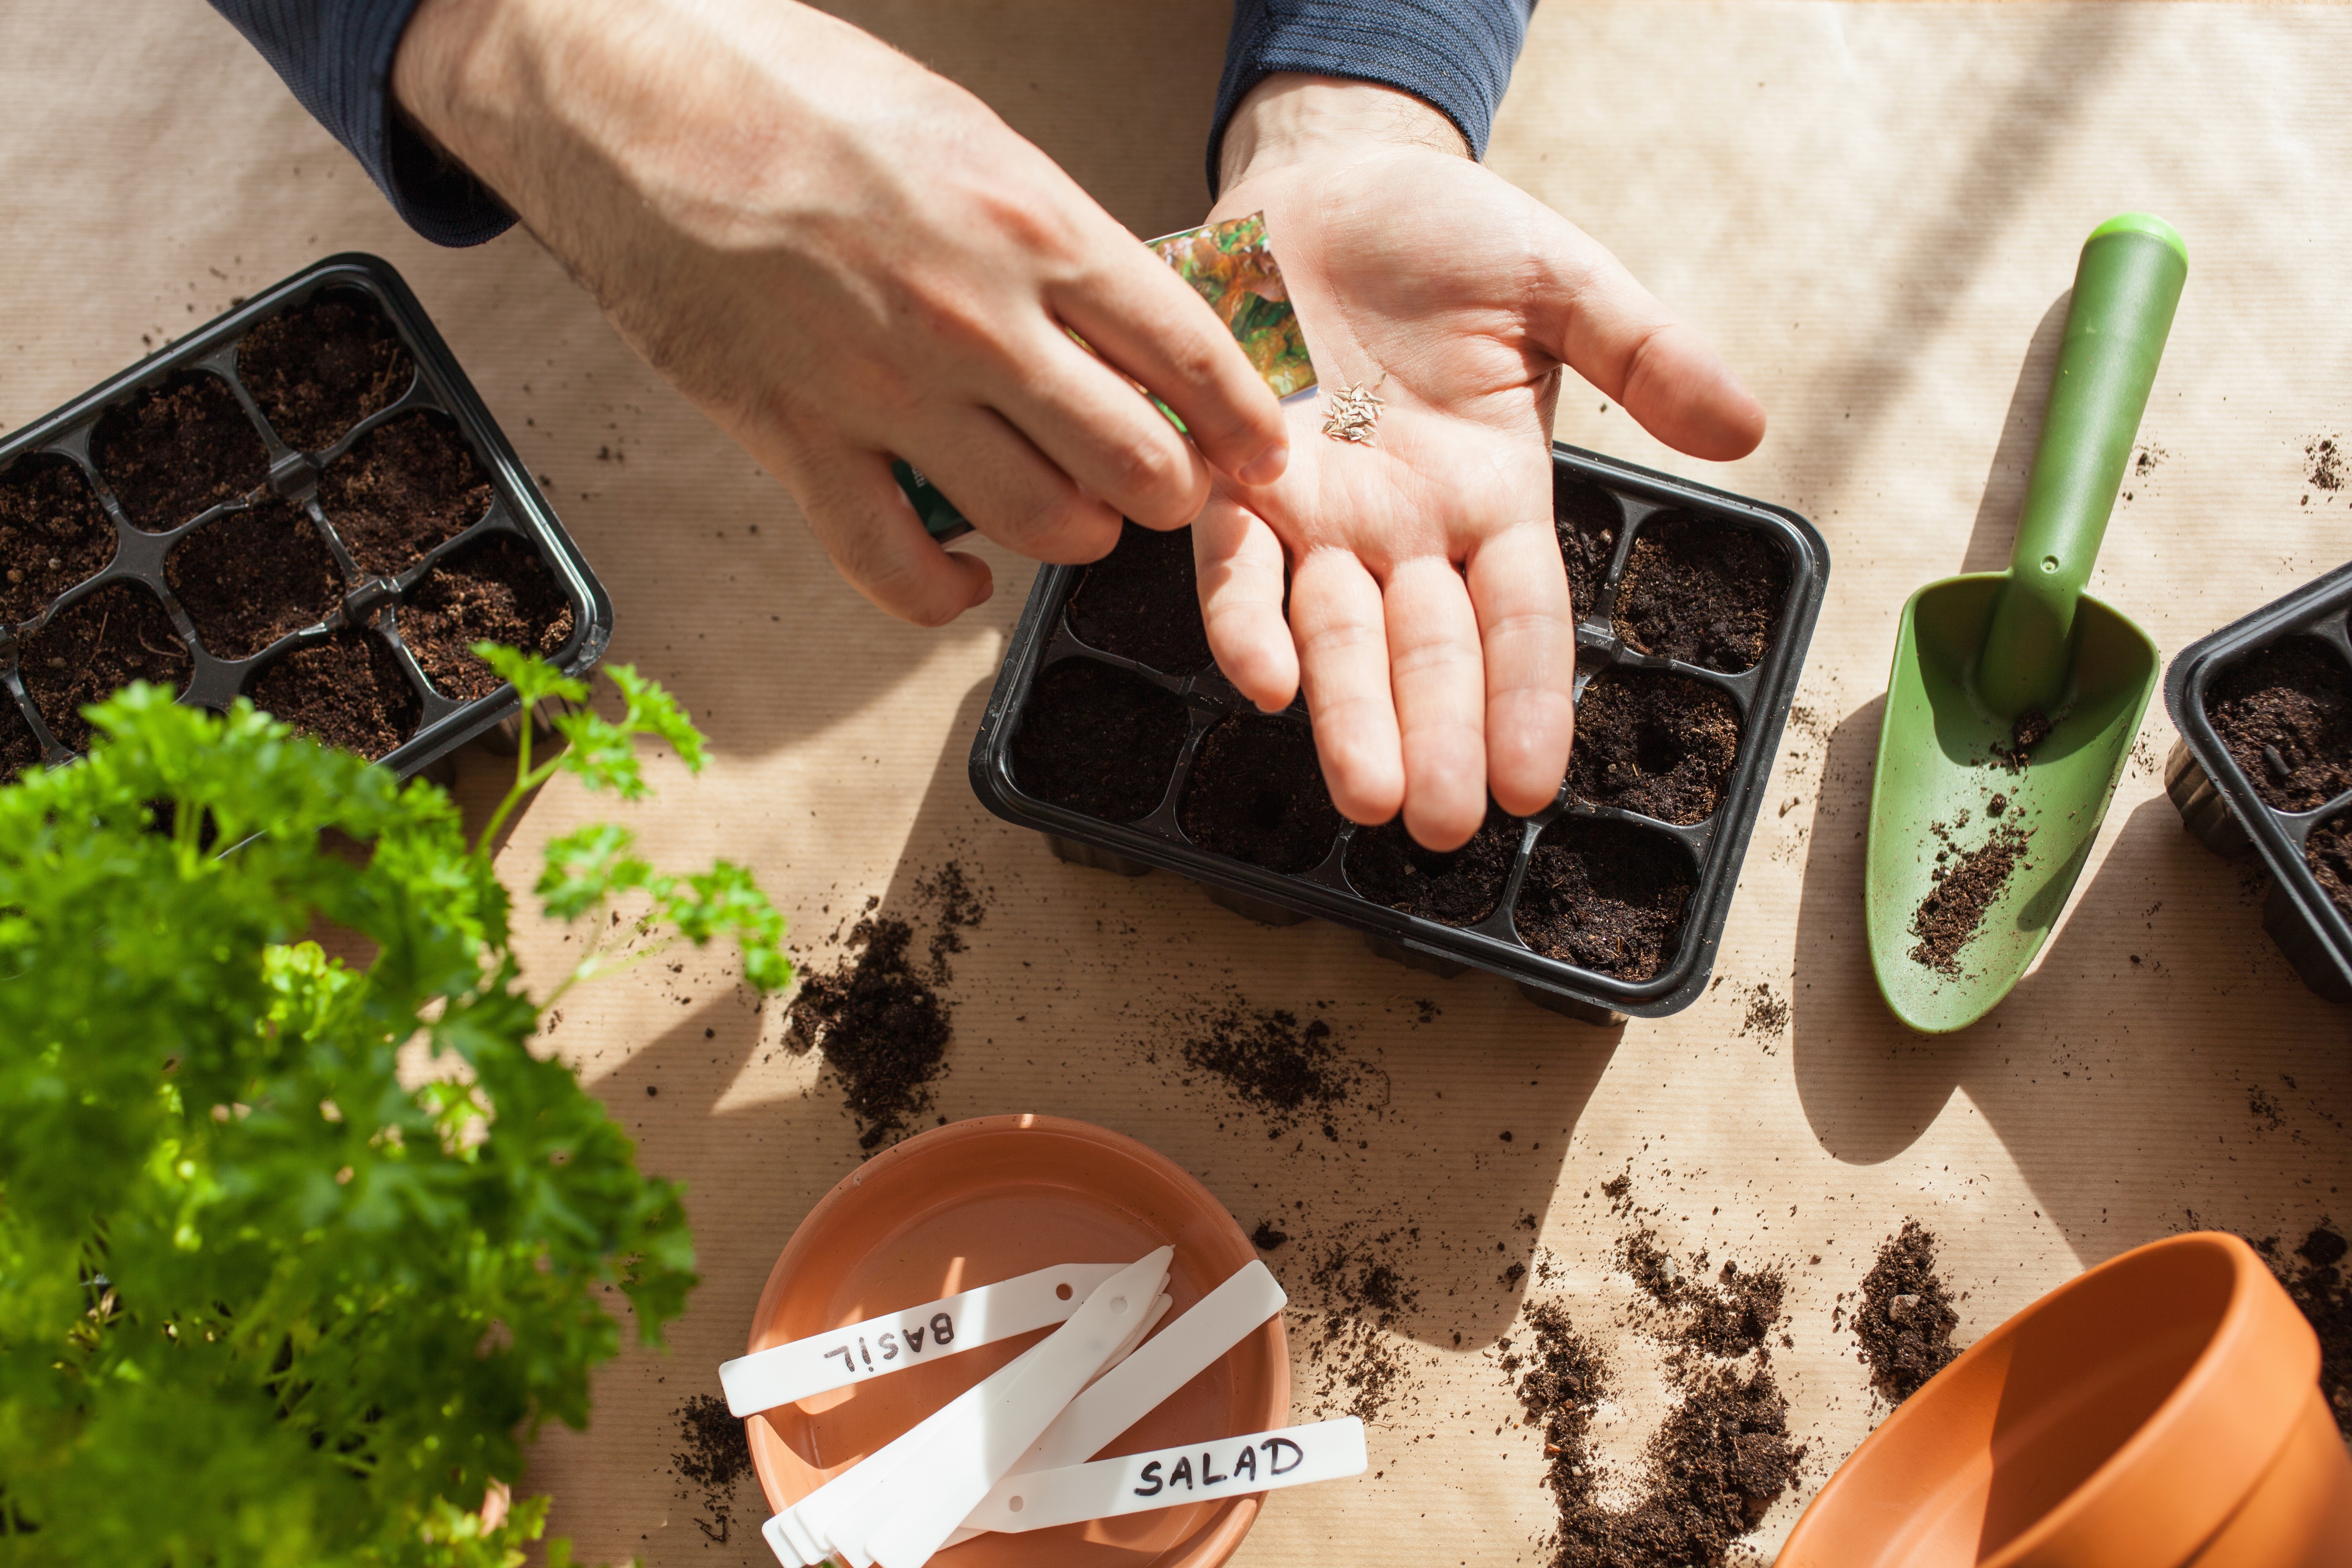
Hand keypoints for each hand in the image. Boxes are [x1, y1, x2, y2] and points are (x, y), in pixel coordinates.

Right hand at [394, 0, 1289, 625]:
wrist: (627, 92)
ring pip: (1042, 524)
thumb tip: (1122, 312)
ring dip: (1076, 534)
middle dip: (1170, 489)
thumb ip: (1049, 237)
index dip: (1245, 423)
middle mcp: (976, 321)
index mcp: (1031, 224)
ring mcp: (886, 393)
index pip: (1191, 355)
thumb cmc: (793, 94)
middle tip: (1164, 484)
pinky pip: (898, 571)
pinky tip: (967, 575)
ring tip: (1074, 512)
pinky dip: (947, 592)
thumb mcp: (966, 135)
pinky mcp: (798, 443)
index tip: (1262, 452)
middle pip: (1137, 462)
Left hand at [1199, 76, 1764, 848]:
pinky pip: (1234, 560)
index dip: (1526, 701)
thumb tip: (1747, 426)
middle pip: (1427, 651)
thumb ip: (1647, 353)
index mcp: (1493, 497)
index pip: (1519, 621)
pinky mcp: (1234, 473)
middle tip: (1438, 828)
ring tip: (1366, 793)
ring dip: (1346, 715)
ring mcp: (1319, 511)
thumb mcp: (1563, 283)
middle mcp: (1405, 528)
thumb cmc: (1449, 235)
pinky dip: (1243, 616)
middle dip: (1433, 738)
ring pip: (1334, 632)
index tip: (1532, 786)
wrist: (1330, 174)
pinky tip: (1260, 677)